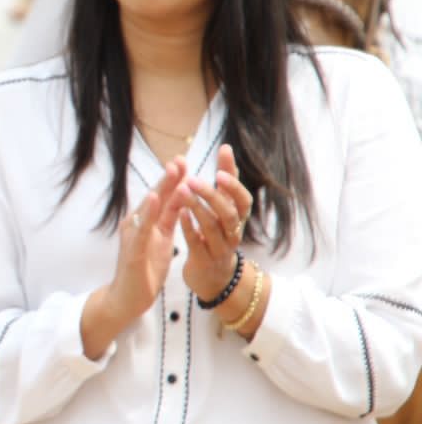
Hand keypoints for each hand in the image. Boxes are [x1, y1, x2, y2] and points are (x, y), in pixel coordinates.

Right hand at [100, 158, 187, 320]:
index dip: (174, 179)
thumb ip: (169, 218)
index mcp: (148, 222)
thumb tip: (182, 195)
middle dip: (168, 177)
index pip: (164, 197)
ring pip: (148, 208)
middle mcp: (137, 224)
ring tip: (172, 171)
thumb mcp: (163, 239)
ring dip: (161, 187)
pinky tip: (153, 198)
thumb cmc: (144, 269)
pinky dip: (147, 212)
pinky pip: (141, 228)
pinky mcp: (132, 249)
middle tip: (180, 158)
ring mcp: (133, 235)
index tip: (185, 161)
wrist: (128, 298)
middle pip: (156, 197)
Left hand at [180, 144, 253, 299]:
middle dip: (212, 195)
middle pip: (229, 213)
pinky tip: (179, 213)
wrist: (214, 277)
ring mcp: (220, 248)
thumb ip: (225, 181)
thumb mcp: (224, 208)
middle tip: (192, 179)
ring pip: (213, 227)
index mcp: (238, 218)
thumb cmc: (218, 234)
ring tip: (182, 191)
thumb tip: (226, 147)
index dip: (234, 183)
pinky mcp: (204, 260)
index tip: (220, 167)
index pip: (243, 199)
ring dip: (198, 208)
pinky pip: (198, 243)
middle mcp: (233, 232)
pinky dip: (190, 228)